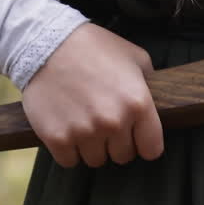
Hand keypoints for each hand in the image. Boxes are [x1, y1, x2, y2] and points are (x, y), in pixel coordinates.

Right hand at [21, 22, 163, 168]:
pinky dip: (69, 149)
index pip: (152, 149)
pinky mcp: (57, 138)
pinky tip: (68, 125)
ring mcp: (84, 132)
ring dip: (93, 146)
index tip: (137, 135)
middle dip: (117, 142)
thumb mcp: (134, 56)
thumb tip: (156, 105)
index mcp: (137, 103)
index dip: (145, 142)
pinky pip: (70, 161)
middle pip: (123, 156)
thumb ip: (149, 84)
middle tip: (106, 121)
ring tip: (86, 120)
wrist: (48, 44)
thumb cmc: (95, 47)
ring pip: (96, 160)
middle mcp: (113, 122)